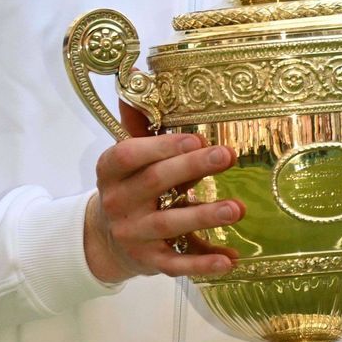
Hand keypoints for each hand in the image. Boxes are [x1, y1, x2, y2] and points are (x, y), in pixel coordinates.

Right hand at [84, 105, 242, 282]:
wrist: (104, 240)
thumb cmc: (128, 186)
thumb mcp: (127, 156)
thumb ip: (137, 123)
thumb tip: (137, 76)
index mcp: (110, 171)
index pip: (129, 155)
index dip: (161, 145)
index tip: (196, 136)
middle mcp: (117, 202)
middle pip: (154, 183)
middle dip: (192, 168)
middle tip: (228, 155)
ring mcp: (133, 234)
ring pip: (169, 224)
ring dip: (204, 216)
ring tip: (237, 208)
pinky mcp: (150, 261)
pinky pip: (178, 264)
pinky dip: (203, 263)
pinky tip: (230, 259)